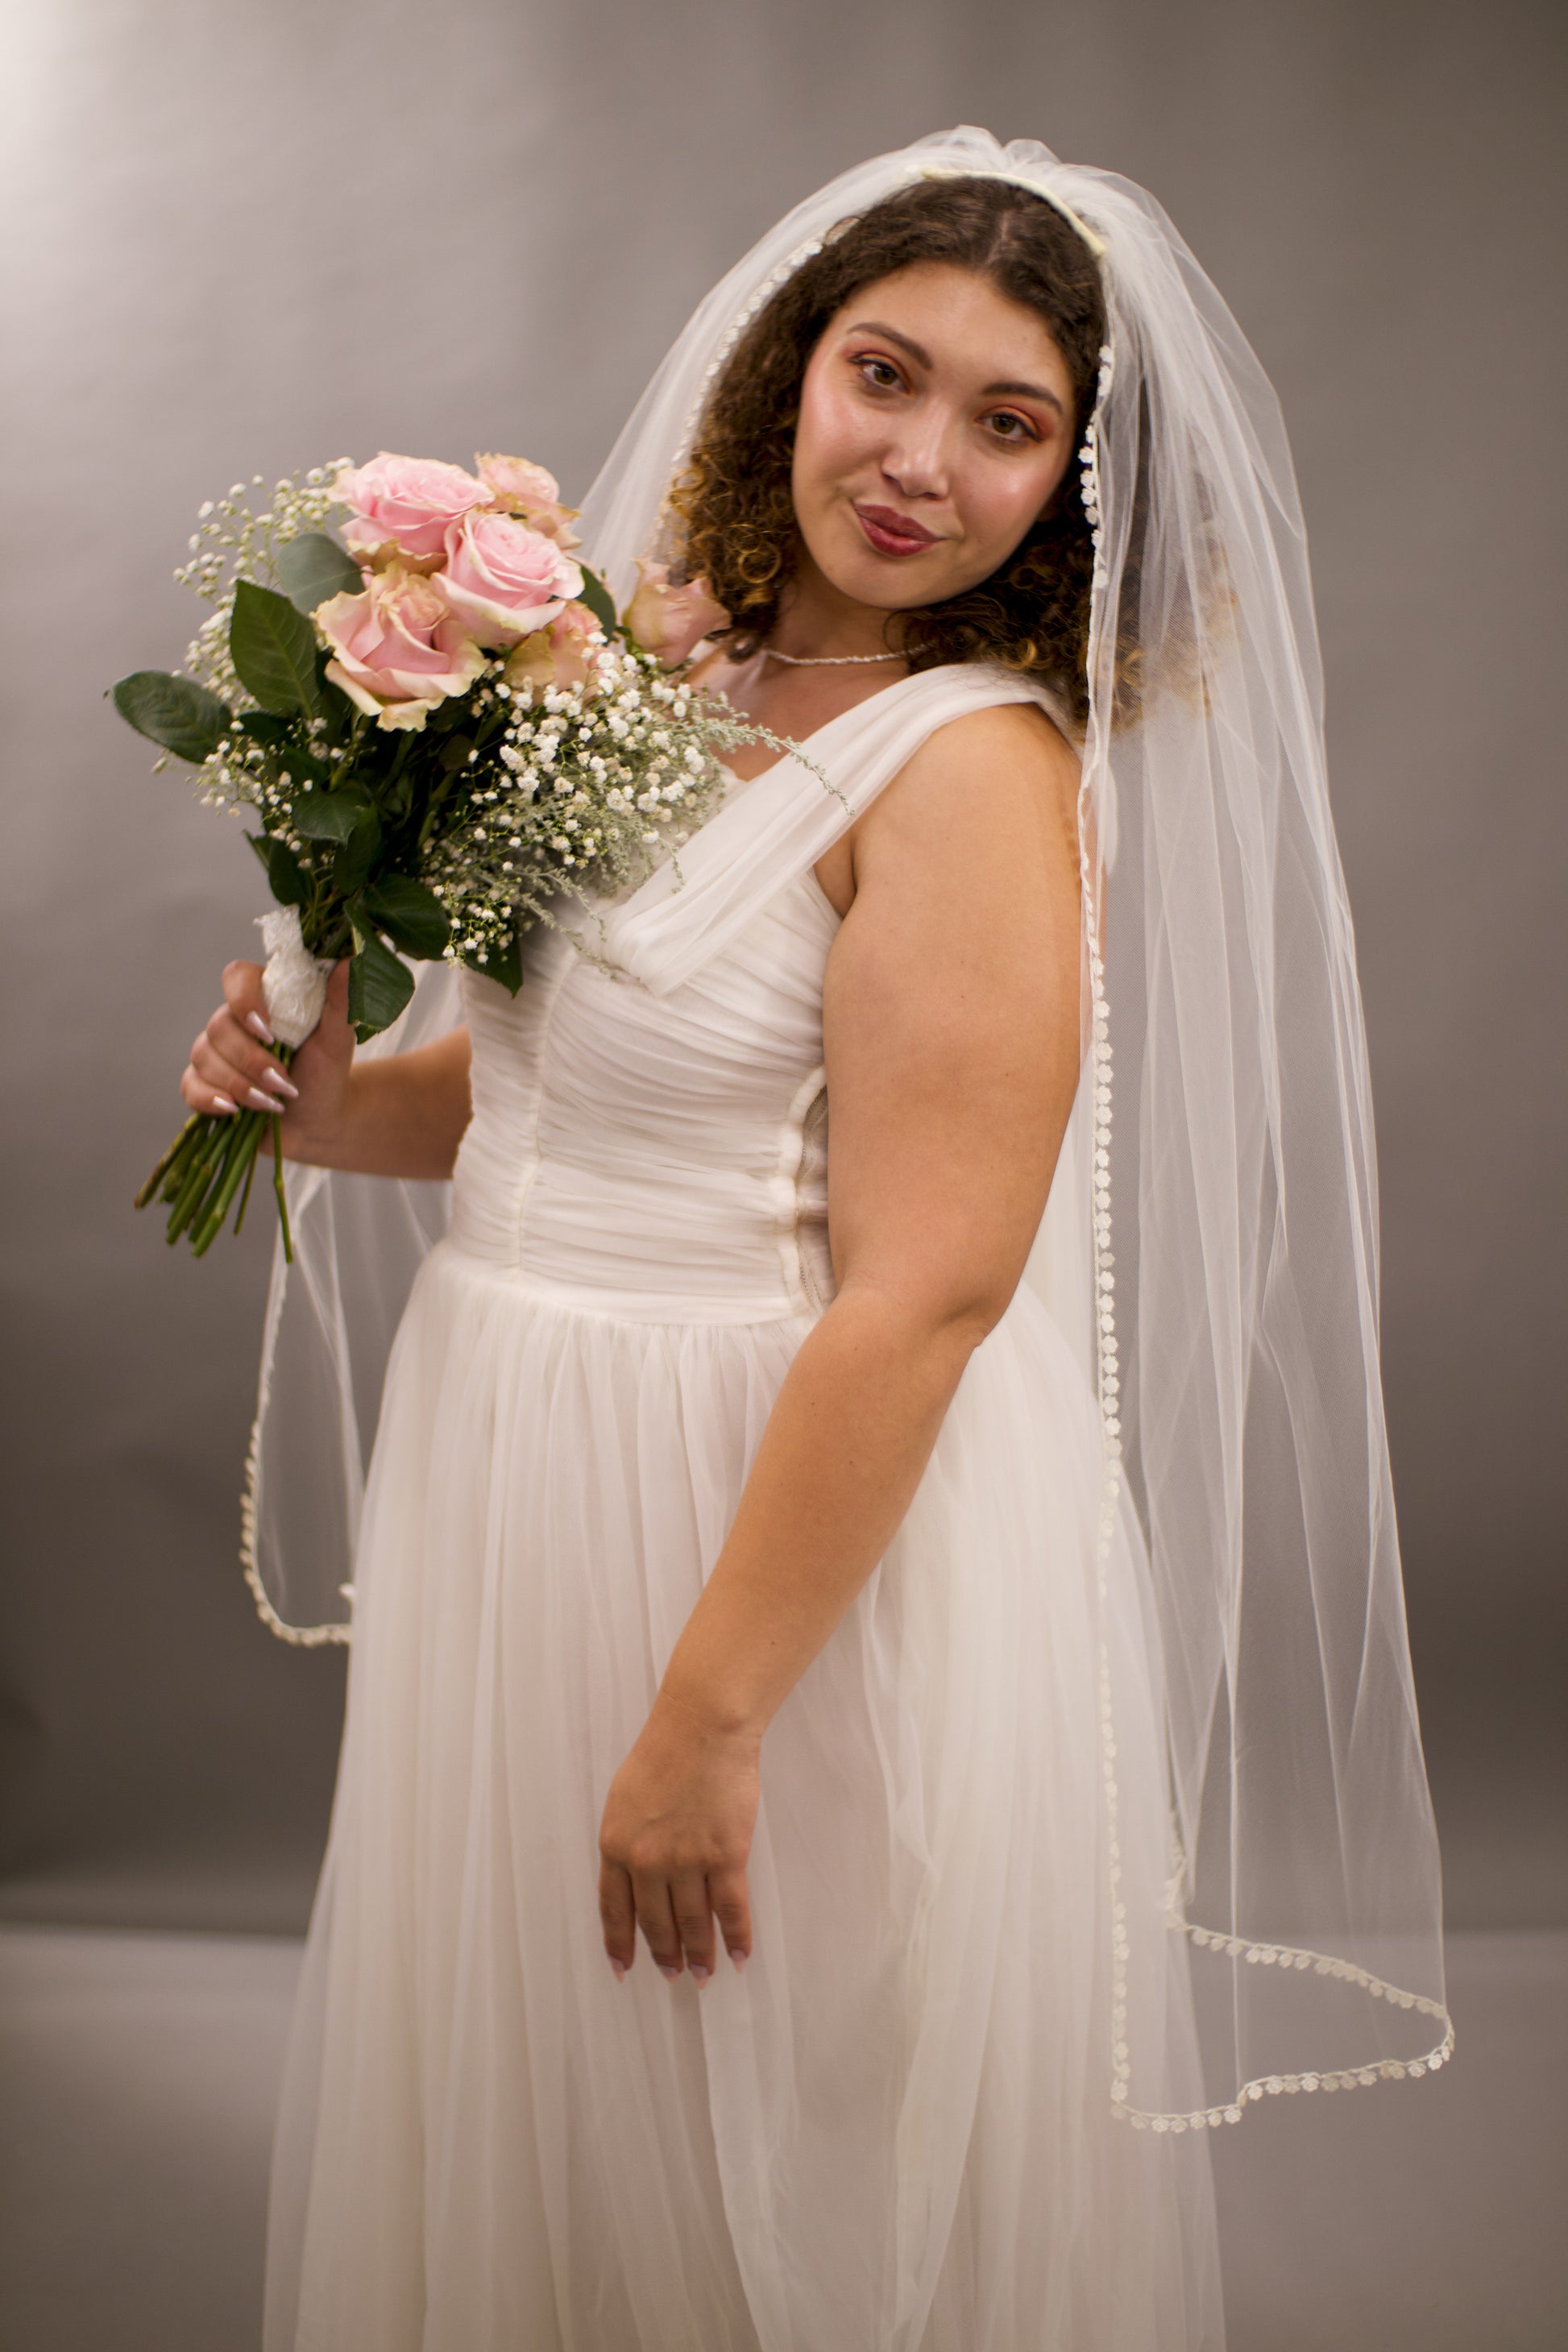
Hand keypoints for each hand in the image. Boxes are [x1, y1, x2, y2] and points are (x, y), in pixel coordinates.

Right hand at [182, 958, 353, 1152]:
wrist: (319, 1120)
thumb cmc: (326, 1073)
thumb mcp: (337, 1039)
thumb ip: (341, 1000)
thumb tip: (351, 960)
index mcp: (265, 999)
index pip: (236, 976)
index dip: (244, 1000)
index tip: (268, 1031)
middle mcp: (233, 1019)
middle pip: (219, 1026)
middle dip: (251, 1061)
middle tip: (283, 1083)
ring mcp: (215, 1051)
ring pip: (203, 1057)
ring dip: (239, 1085)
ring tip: (272, 1103)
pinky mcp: (204, 1083)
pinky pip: (190, 1085)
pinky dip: (211, 1099)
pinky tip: (234, 1111)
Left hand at [597, 1690, 759, 1984]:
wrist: (702, 1727)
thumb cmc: (664, 1751)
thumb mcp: (625, 1798)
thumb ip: (628, 1840)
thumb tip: (635, 1875)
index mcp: (615, 1845)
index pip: (614, 1910)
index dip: (620, 1944)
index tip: (625, 1969)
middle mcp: (646, 1861)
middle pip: (655, 1923)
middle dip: (665, 1955)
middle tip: (673, 1975)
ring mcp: (686, 1861)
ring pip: (692, 1923)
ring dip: (699, 1954)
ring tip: (704, 1974)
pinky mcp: (724, 1855)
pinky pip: (731, 1908)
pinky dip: (736, 1936)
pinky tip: (739, 1955)